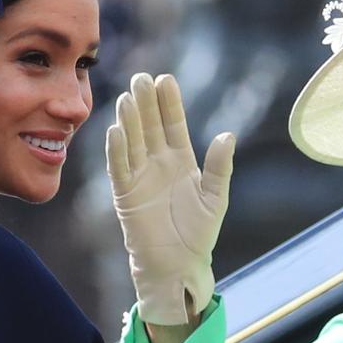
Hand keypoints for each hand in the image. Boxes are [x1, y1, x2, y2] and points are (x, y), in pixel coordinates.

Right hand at [106, 73, 234, 325]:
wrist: (179, 265)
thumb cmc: (198, 233)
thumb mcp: (216, 197)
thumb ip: (220, 167)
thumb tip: (227, 134)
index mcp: (181, 160)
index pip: (173, 125)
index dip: (169, 103)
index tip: (166, 79)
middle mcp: (158, 163)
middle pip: (150, 126)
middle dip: (146, 102)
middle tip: (141, 77)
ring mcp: (140, 177)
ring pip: (133, 142)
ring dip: (129, 121)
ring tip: (128, 96)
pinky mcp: (126, 195)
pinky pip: (120, 168)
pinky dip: (117, 150)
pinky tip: (115, 130)